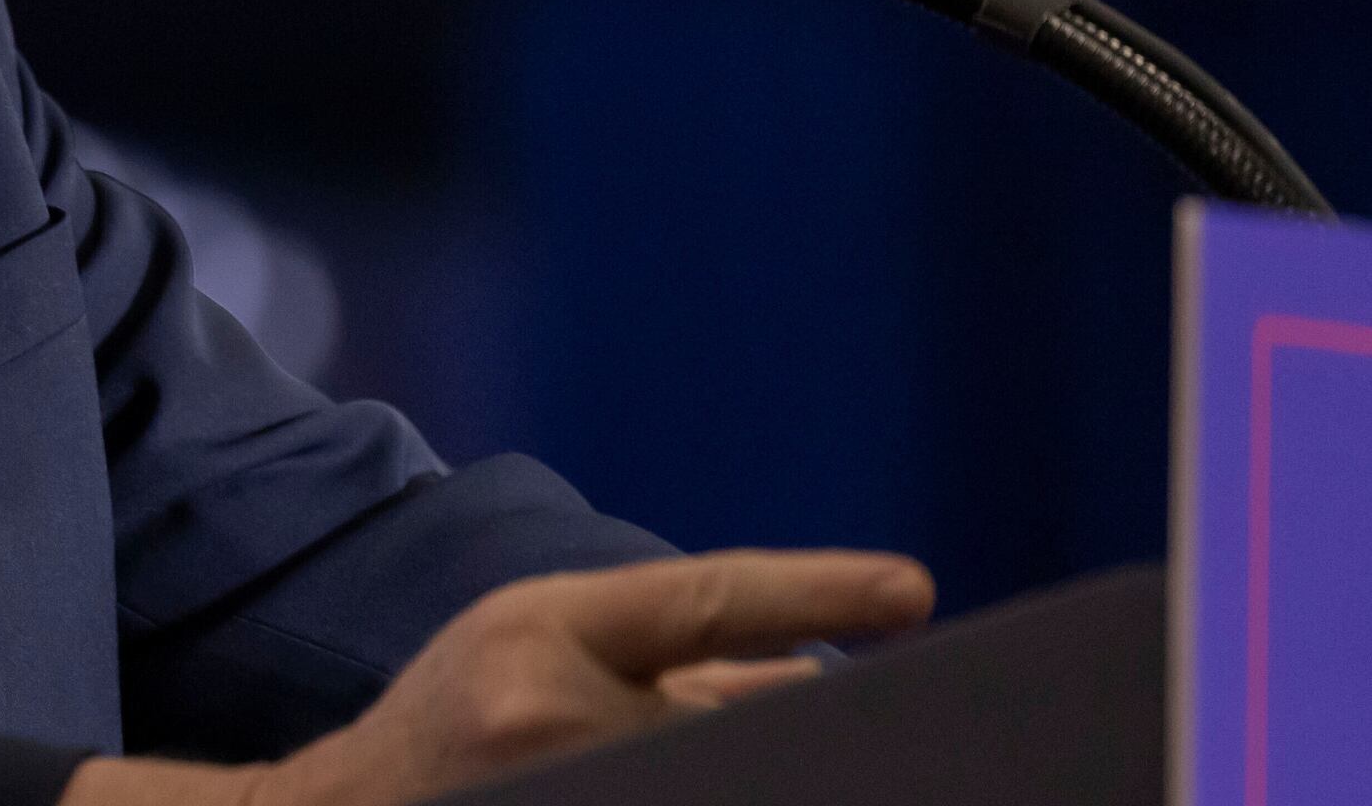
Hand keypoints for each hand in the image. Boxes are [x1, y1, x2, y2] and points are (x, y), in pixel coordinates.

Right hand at [59, 549, 932, 805]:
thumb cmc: (455, 725)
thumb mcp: (541, 648)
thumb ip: (675, 658)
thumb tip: (823, 669)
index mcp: (538, 629)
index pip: (704, 597)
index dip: (816, 588)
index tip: (916, 591)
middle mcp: (546, 706)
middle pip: (735, 710)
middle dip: (800, 721)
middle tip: (887, 726)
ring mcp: (561, 779)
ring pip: (720, 757)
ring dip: (762, 765)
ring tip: (774, 751)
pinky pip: (685, 797)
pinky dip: (717, 783)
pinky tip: (722, 776)